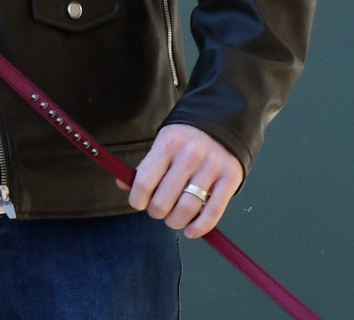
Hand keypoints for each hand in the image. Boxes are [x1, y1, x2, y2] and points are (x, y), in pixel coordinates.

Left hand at [118, 123, 242, 237]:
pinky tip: (190, 231)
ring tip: (173, 219)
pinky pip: (213, 212)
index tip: (139, 203)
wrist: (221, 122)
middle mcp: (190, 154)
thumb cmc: (185, 139)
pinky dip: (199, 228)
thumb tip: (123, 186)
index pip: (144, 181)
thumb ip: (145, 166)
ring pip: (188, 209)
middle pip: (165, 200)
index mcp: (169, 143)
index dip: (137, 199)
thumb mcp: (163, 144)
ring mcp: (212, 166)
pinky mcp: (231, 178)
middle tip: (158, 210)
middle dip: (156, 212)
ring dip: (175, 222)